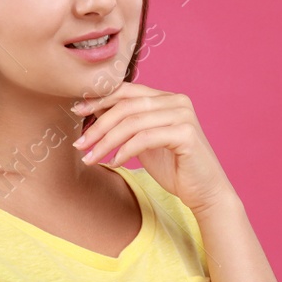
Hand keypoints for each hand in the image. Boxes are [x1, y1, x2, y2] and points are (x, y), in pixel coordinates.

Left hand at [69, 82, 233, 213]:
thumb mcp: (144, 142)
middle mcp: (177, 100)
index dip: (99, 99)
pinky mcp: (186, 134)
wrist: (204, 192)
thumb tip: (93, 114)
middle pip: (126, 106)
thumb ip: (127, 125)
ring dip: (106, 141)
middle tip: (79, 143)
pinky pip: (145, 138)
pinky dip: (124, 151)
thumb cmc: (174, 167)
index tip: (76, 111)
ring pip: (132, 122)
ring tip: (90, 157)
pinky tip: (113, 163)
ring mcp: (183, 115)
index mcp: (166, 98)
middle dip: (98, 125)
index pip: (126, 90)